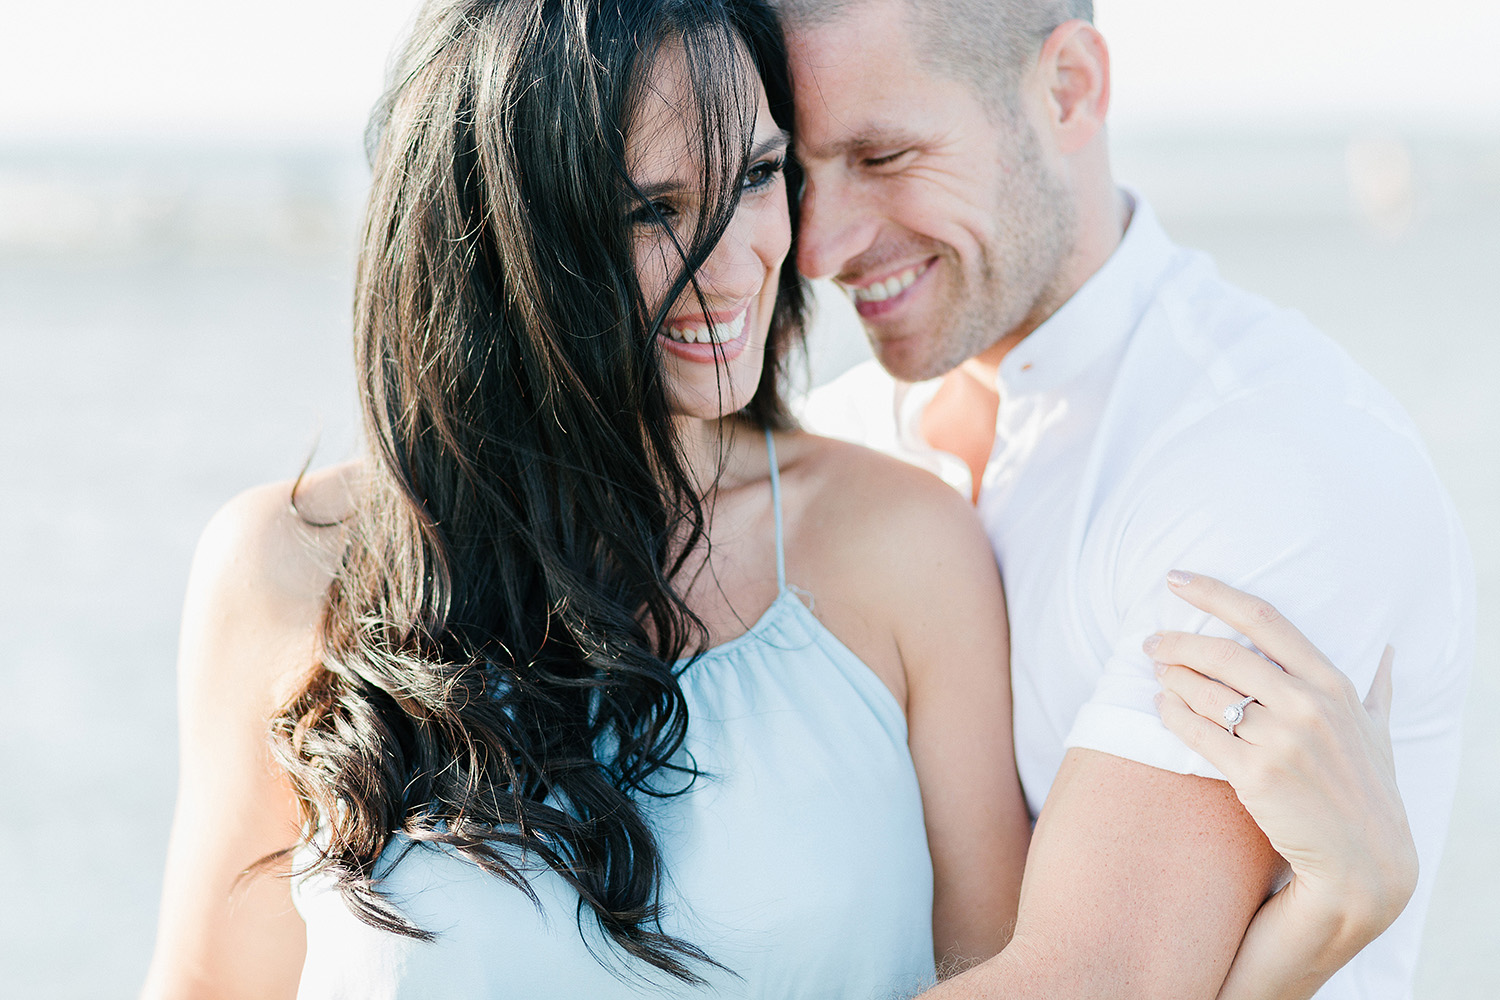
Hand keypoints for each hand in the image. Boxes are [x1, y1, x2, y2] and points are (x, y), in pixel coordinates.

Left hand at [1145, 571, 1417, 939]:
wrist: (1363, 861)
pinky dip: (1171, 714)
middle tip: (1151, 641)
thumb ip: (1377, 687)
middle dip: (1178, 642)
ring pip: (1205, 692)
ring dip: (1171, 677)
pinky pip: (1197, 733)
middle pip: (1224, 654)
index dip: (1214, 592)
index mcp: (1334, 685)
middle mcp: (1308, 706)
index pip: (1264, 619)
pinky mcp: (1254, 777)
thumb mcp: (1379, 733)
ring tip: (1156, 672)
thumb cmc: (1367, 791)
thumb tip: (1386, 649)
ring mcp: (1281, 742)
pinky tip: (1160, 706)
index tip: (1175, 578)